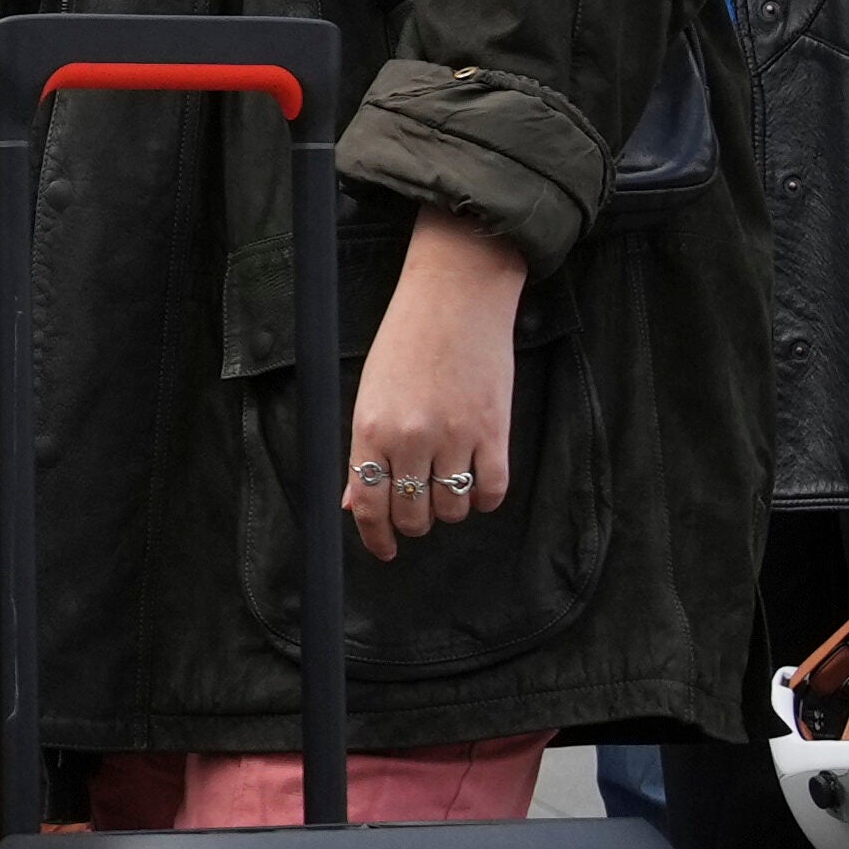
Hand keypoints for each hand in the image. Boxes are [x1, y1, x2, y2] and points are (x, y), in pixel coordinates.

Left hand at [340, 215, 526, 563]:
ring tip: (448, 485)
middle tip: (418, 510)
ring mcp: (455, 436)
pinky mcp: (495, 430)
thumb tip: (353, 504)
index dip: (375, 537)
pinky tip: (478, 484)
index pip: (368, 503)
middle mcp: (411, 437)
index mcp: (370, 427)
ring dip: (449, 509)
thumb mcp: (371, 393)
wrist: (456, 296)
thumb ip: (363, 453)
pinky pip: (492, 492)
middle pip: (412, 514)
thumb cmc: (407, 340)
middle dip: (413, 523)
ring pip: (452, 509)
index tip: (384, 551)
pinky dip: (485, 499)